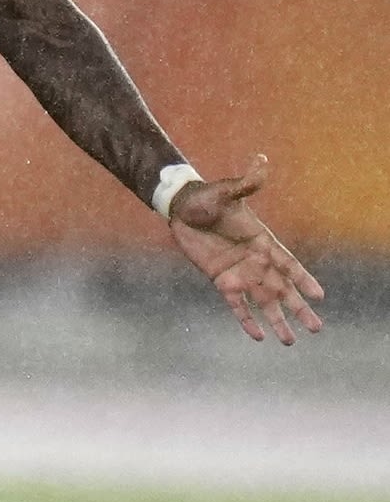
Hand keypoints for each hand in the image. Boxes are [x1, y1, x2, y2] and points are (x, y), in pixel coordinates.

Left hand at [167, 158, 327, 343]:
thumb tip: (260, 161)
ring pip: (263, 302)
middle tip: (317, 327)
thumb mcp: (226, 191)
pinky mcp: (221, 280)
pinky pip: (236, 305)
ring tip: (290, 340)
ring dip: (277, 320)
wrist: (182, 208)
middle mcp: (257, 261)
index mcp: (264, 241)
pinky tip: (258, 336)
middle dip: (299, 308)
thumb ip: (246, 183)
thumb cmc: (207, 198)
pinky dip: (246, 320)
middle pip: (283, 289)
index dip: (303, 279)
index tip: (320, 295)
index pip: (289, 264)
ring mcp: (240, 273)